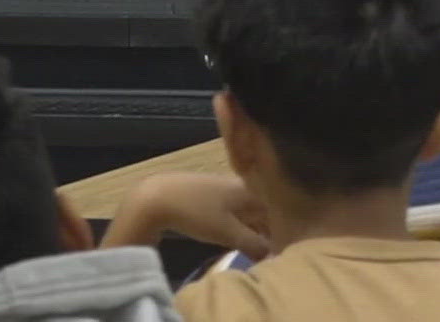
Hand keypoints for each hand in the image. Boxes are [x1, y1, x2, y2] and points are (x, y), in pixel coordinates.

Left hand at [137, 173, 270, 258]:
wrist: (157, 197)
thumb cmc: (197, 213)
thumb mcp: (227, 232)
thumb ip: (254, 244)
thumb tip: (273, 255)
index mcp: (252, 190)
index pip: (278, 210)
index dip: (283, 229)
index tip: (283, 248)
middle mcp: (243, 185)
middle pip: (265, 208)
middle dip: (270, 228)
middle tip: (271, 250)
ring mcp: (226, 187)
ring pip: (249, 209)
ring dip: (254, 226)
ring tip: (256, 246)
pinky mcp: (211, 193)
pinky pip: (235, 209)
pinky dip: (240, 222)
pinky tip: (236, 235)